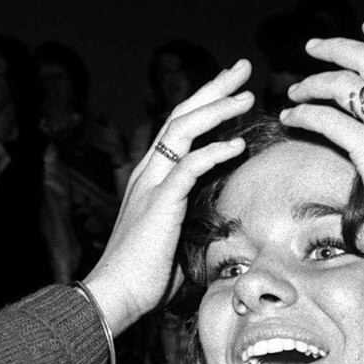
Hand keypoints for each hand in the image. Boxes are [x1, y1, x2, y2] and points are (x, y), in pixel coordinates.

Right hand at [82, 61, 252, 334]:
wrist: (116, 295)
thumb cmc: (145, 278)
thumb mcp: (175, 242)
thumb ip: (193, 225)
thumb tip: (217, 228)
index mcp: (151, 179)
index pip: (179, 129)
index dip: (206, 105)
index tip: (233, 89)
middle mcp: (148, 173)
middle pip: (182, 116)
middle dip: (214, 89)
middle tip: (242, 68)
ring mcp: (151, 185)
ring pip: (184, 131)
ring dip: (218, 110)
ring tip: (247, 96)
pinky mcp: (160, 203)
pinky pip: (189, 167)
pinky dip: (214, 152)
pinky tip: (237, 145)